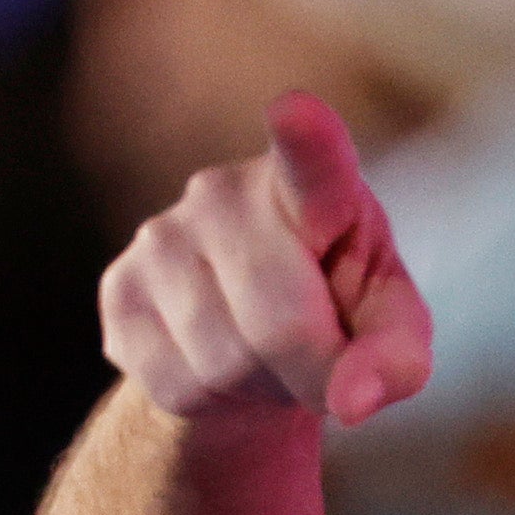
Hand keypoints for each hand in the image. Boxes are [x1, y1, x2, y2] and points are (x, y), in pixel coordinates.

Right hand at [99, 88, 435, 430]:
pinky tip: (219, 367)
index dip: (305, 138)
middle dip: (312, 374)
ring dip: (262, 389)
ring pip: (224, 363)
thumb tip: (352, 401)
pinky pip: (177, 385)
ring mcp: (161, 236)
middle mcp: (225, 193)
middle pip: (279, 325)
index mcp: (314, 185)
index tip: (298, 111)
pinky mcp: (119, 289)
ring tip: (269, 360)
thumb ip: (394, 359)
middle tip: (321, 365)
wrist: (251, 341)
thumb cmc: (339, 315)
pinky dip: (212, 402)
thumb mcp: (389, 332)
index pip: (309, 159)